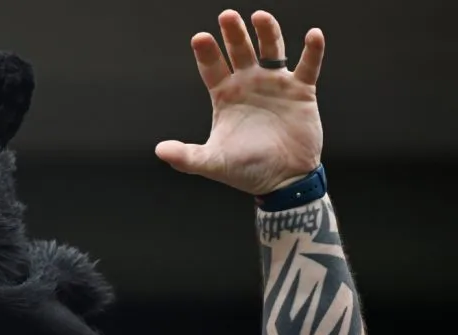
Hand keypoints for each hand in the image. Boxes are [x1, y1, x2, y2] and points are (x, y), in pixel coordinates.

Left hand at [155, 10, 324, 194]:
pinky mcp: (301, 91)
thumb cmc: (245, 170)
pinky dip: (312, 51)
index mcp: (225, 96)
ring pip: (272, 50)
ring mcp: (275, 84)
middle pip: (239, 51)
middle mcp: (248, 84)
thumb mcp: (213, 162)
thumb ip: (186, 156)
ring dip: (267, 32)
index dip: (207, 53)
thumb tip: (159, 150)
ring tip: (259, 16)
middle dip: (233, 34)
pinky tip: (313, 35)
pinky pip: (308, 66)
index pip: (212, 68)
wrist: (283, 180)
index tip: (200, 38)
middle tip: (226, 16)